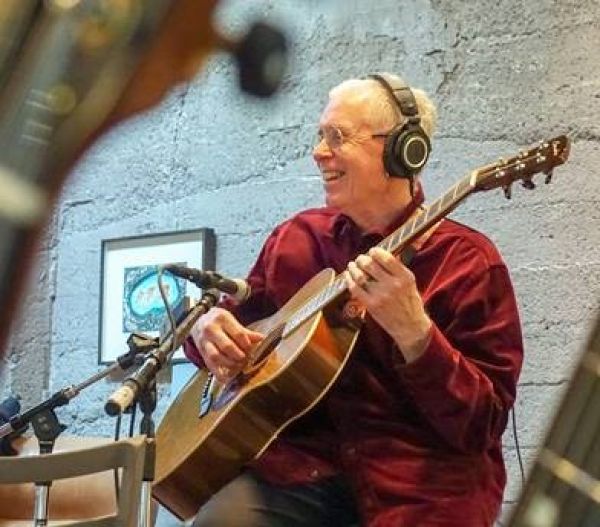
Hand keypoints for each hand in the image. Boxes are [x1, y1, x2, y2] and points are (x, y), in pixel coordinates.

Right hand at [190, 307, 263, 382]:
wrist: (198, 322)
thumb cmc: (218, 321)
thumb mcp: (231, 321)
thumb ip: (245, 332)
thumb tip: (261, 338)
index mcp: (222, 319)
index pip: (238, 334)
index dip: (247, 344)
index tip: (251, 349)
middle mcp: (211, 329)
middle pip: (227, 346)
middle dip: (239, 355)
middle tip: (246, 359)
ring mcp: (204, 341)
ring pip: (217, 356)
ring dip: (230, 364)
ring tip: (238, 366)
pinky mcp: (201, 352)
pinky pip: (210, 365)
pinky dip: (219, 373)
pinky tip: (227, 378)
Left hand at [344, 247, 431, 361]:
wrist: (410, 327)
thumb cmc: (410, 303)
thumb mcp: (410, 282)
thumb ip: (398, 268)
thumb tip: (383, 254)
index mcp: (405, 277)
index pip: (386, 258)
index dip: (375, 252)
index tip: (372, 251)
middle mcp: (393, 285)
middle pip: (370, 265)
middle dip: (362, 259)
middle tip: (360, 259)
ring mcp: (381, 295)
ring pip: (360, 276)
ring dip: (353, 268)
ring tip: (352, 266)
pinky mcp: (371, 305)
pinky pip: (355, 289)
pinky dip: (349, 281)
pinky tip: (348, 277)